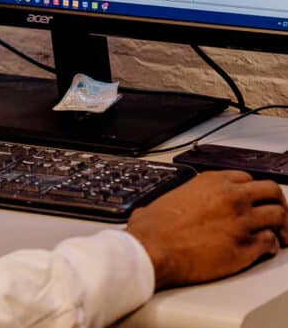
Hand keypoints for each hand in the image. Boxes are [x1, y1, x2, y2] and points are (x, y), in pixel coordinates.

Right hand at [127, 170, 287, 289]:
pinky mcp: (246, 247)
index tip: (252, 198)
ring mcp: (241, 221)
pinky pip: (270, 243)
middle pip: (271, 191)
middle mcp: (231, 197)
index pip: (247, 178)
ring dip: (280, 226)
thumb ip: (179, 198)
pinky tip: (265, 249)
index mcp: (211, 182)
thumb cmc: (153, 229)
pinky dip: (271, 246)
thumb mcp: (164, 199)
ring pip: (278, 216)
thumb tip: (167, 206)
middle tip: (276, 212)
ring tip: (278, 234)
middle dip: (276, 202)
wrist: (153, 250)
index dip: (251, 190)